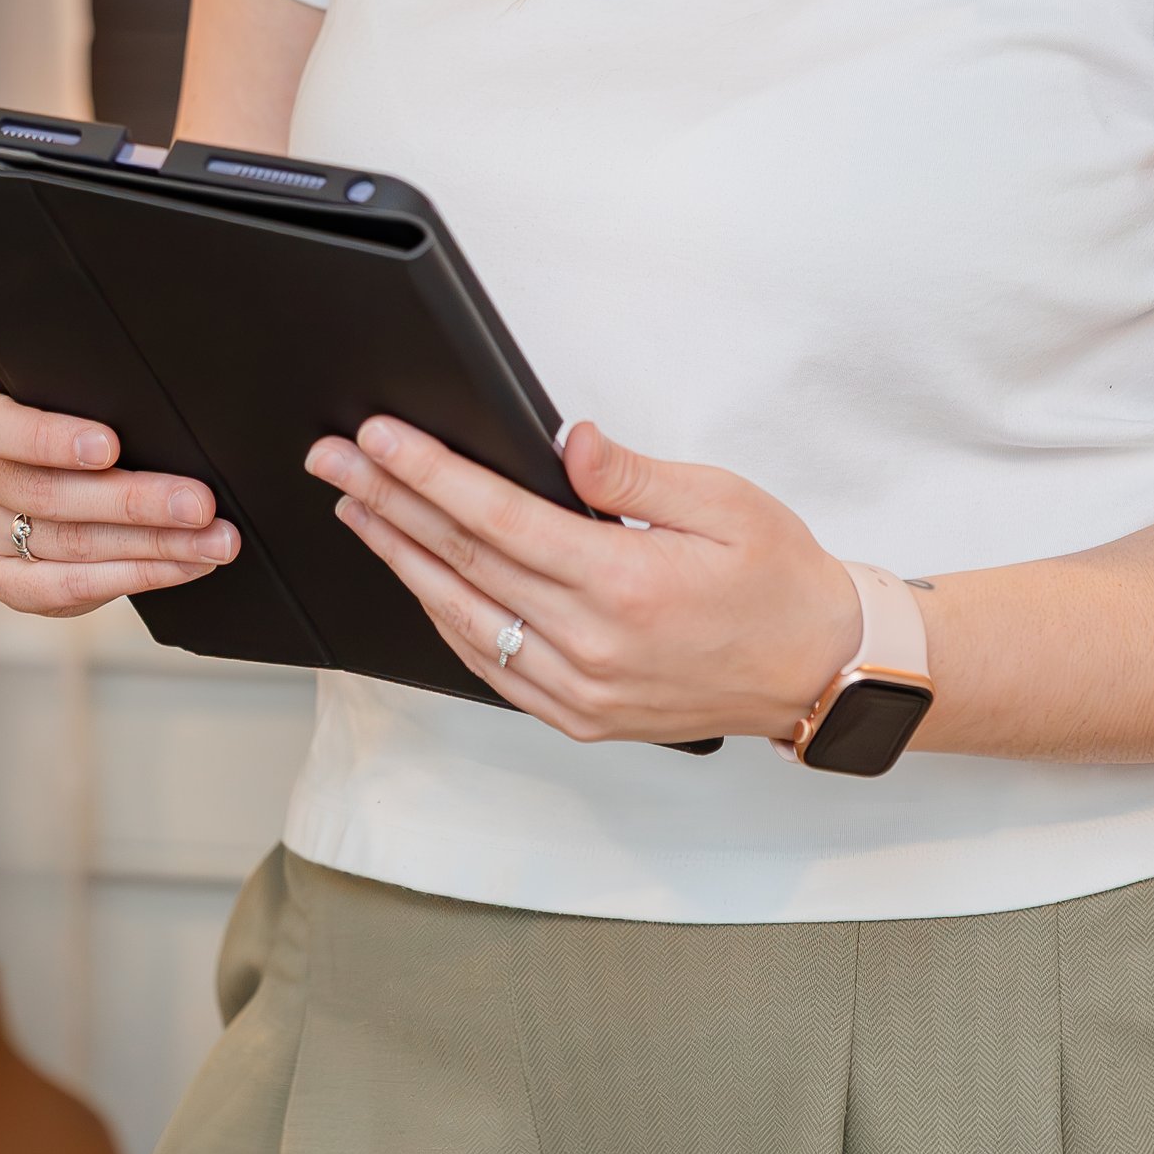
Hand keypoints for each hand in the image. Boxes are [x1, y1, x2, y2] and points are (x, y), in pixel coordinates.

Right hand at [0, 367, 240, 618]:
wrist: (53, 458)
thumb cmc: (77, 413)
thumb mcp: (73, 391)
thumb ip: (97, 396)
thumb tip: (169, 416)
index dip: (48, 439)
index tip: (111, 446)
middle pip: (46, 494)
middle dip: (136, 501)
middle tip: (199, 503)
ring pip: (69, 544)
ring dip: (153, 544)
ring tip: (211, 539)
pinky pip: (66, 588)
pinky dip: (135, 576)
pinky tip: (181, 565)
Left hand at [304, 417, 861, 743]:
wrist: (819, 670)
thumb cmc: (778, 577)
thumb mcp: (724, 501)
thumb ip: (633, 476)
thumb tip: (568, 444)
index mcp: (625, 584)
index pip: (497, 518)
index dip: (429, 473)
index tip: (378, 437)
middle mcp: (593, 646)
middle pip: (463, 563)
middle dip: (389, 503)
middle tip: (334, 460)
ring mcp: (581, 691)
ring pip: (464, 618)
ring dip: (400, 559)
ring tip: (354, 508)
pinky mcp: (581, 716)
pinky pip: (490, 667)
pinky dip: (444, 618)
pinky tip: (417, 579)